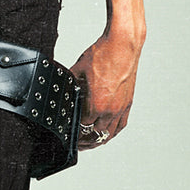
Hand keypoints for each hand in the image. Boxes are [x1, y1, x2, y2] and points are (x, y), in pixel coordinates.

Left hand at [69, 32, 141, 149]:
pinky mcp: (128, 103)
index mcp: (96, 105)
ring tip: (90, 143)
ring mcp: (120, 108)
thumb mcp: (76, 71)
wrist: (123, 45)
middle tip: (76, 144)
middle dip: (84, 141)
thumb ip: (69, 86)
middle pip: (95, 135)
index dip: (72, 132)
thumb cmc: (102, 55)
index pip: (81, 127)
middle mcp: (110, 110)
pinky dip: (113, 132)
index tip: (67, 134)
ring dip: (98, 140)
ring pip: (109, 134)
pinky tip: (107, 134)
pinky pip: (121, 125)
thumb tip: (62, 92)